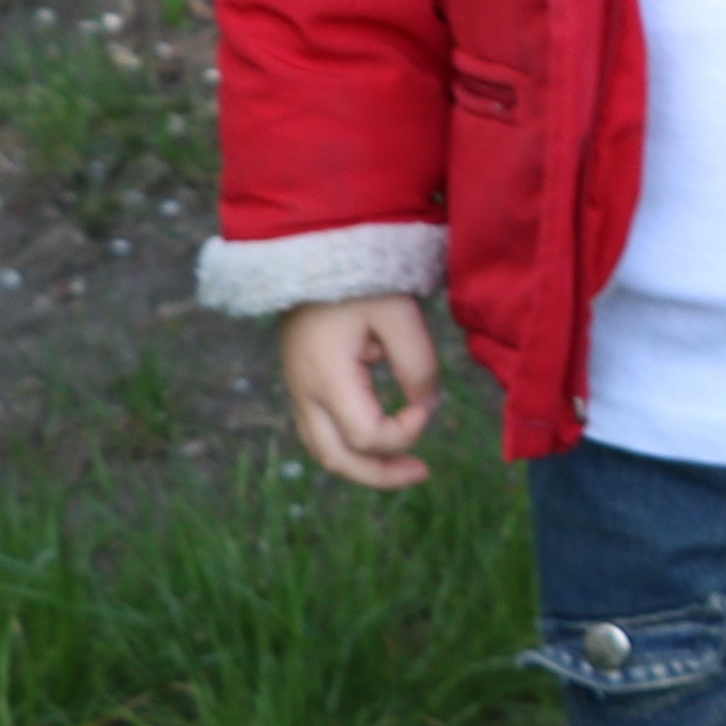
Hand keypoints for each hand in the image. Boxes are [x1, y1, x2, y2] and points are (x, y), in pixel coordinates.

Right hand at [281, 292, 447, 488]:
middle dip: (380, 474)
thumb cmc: (359, 278)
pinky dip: (351, 446)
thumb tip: (427, 407)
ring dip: (364, 466)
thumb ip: (418, 364)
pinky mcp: (302, 384)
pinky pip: (321, 432)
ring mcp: (298, 391)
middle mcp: (305, 393)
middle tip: (422, 472)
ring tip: (404, 466)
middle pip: (336, 458)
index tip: (426, 405)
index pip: (366, 435)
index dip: (404, 432)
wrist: (313, 252)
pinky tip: (381, 442)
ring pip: (324, 450)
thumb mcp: (399, 313)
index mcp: (327, 378)